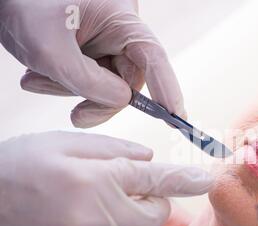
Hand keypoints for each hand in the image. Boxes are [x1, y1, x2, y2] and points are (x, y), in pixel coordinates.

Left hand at [0, 0, 184, 126]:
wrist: (0, 0)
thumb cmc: (23, 6)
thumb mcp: (51, 51)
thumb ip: (89, 82)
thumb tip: (122, 101)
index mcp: (120, 21)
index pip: (153, 58)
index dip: (168, 89)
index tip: (177, 118)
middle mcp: (118, 33)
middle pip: (127, 82)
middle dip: (98, 101)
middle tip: (77, 116)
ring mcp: (104, 45)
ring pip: (106, 87)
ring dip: (72, 92)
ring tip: (35, 80)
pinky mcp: (90, 55)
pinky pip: (89, 82)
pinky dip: (64, 86)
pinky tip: (37, 77)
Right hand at [0, 131, 212, 225]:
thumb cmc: (20, 169)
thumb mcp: (65, 145)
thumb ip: (114, 150)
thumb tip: (149, 159)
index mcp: (98, 179)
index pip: (157, 180)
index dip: (187, 180)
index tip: (208, 180)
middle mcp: (98, 217)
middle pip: (153, 216)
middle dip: (146, 203)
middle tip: (120, 192)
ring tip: (89, 212)